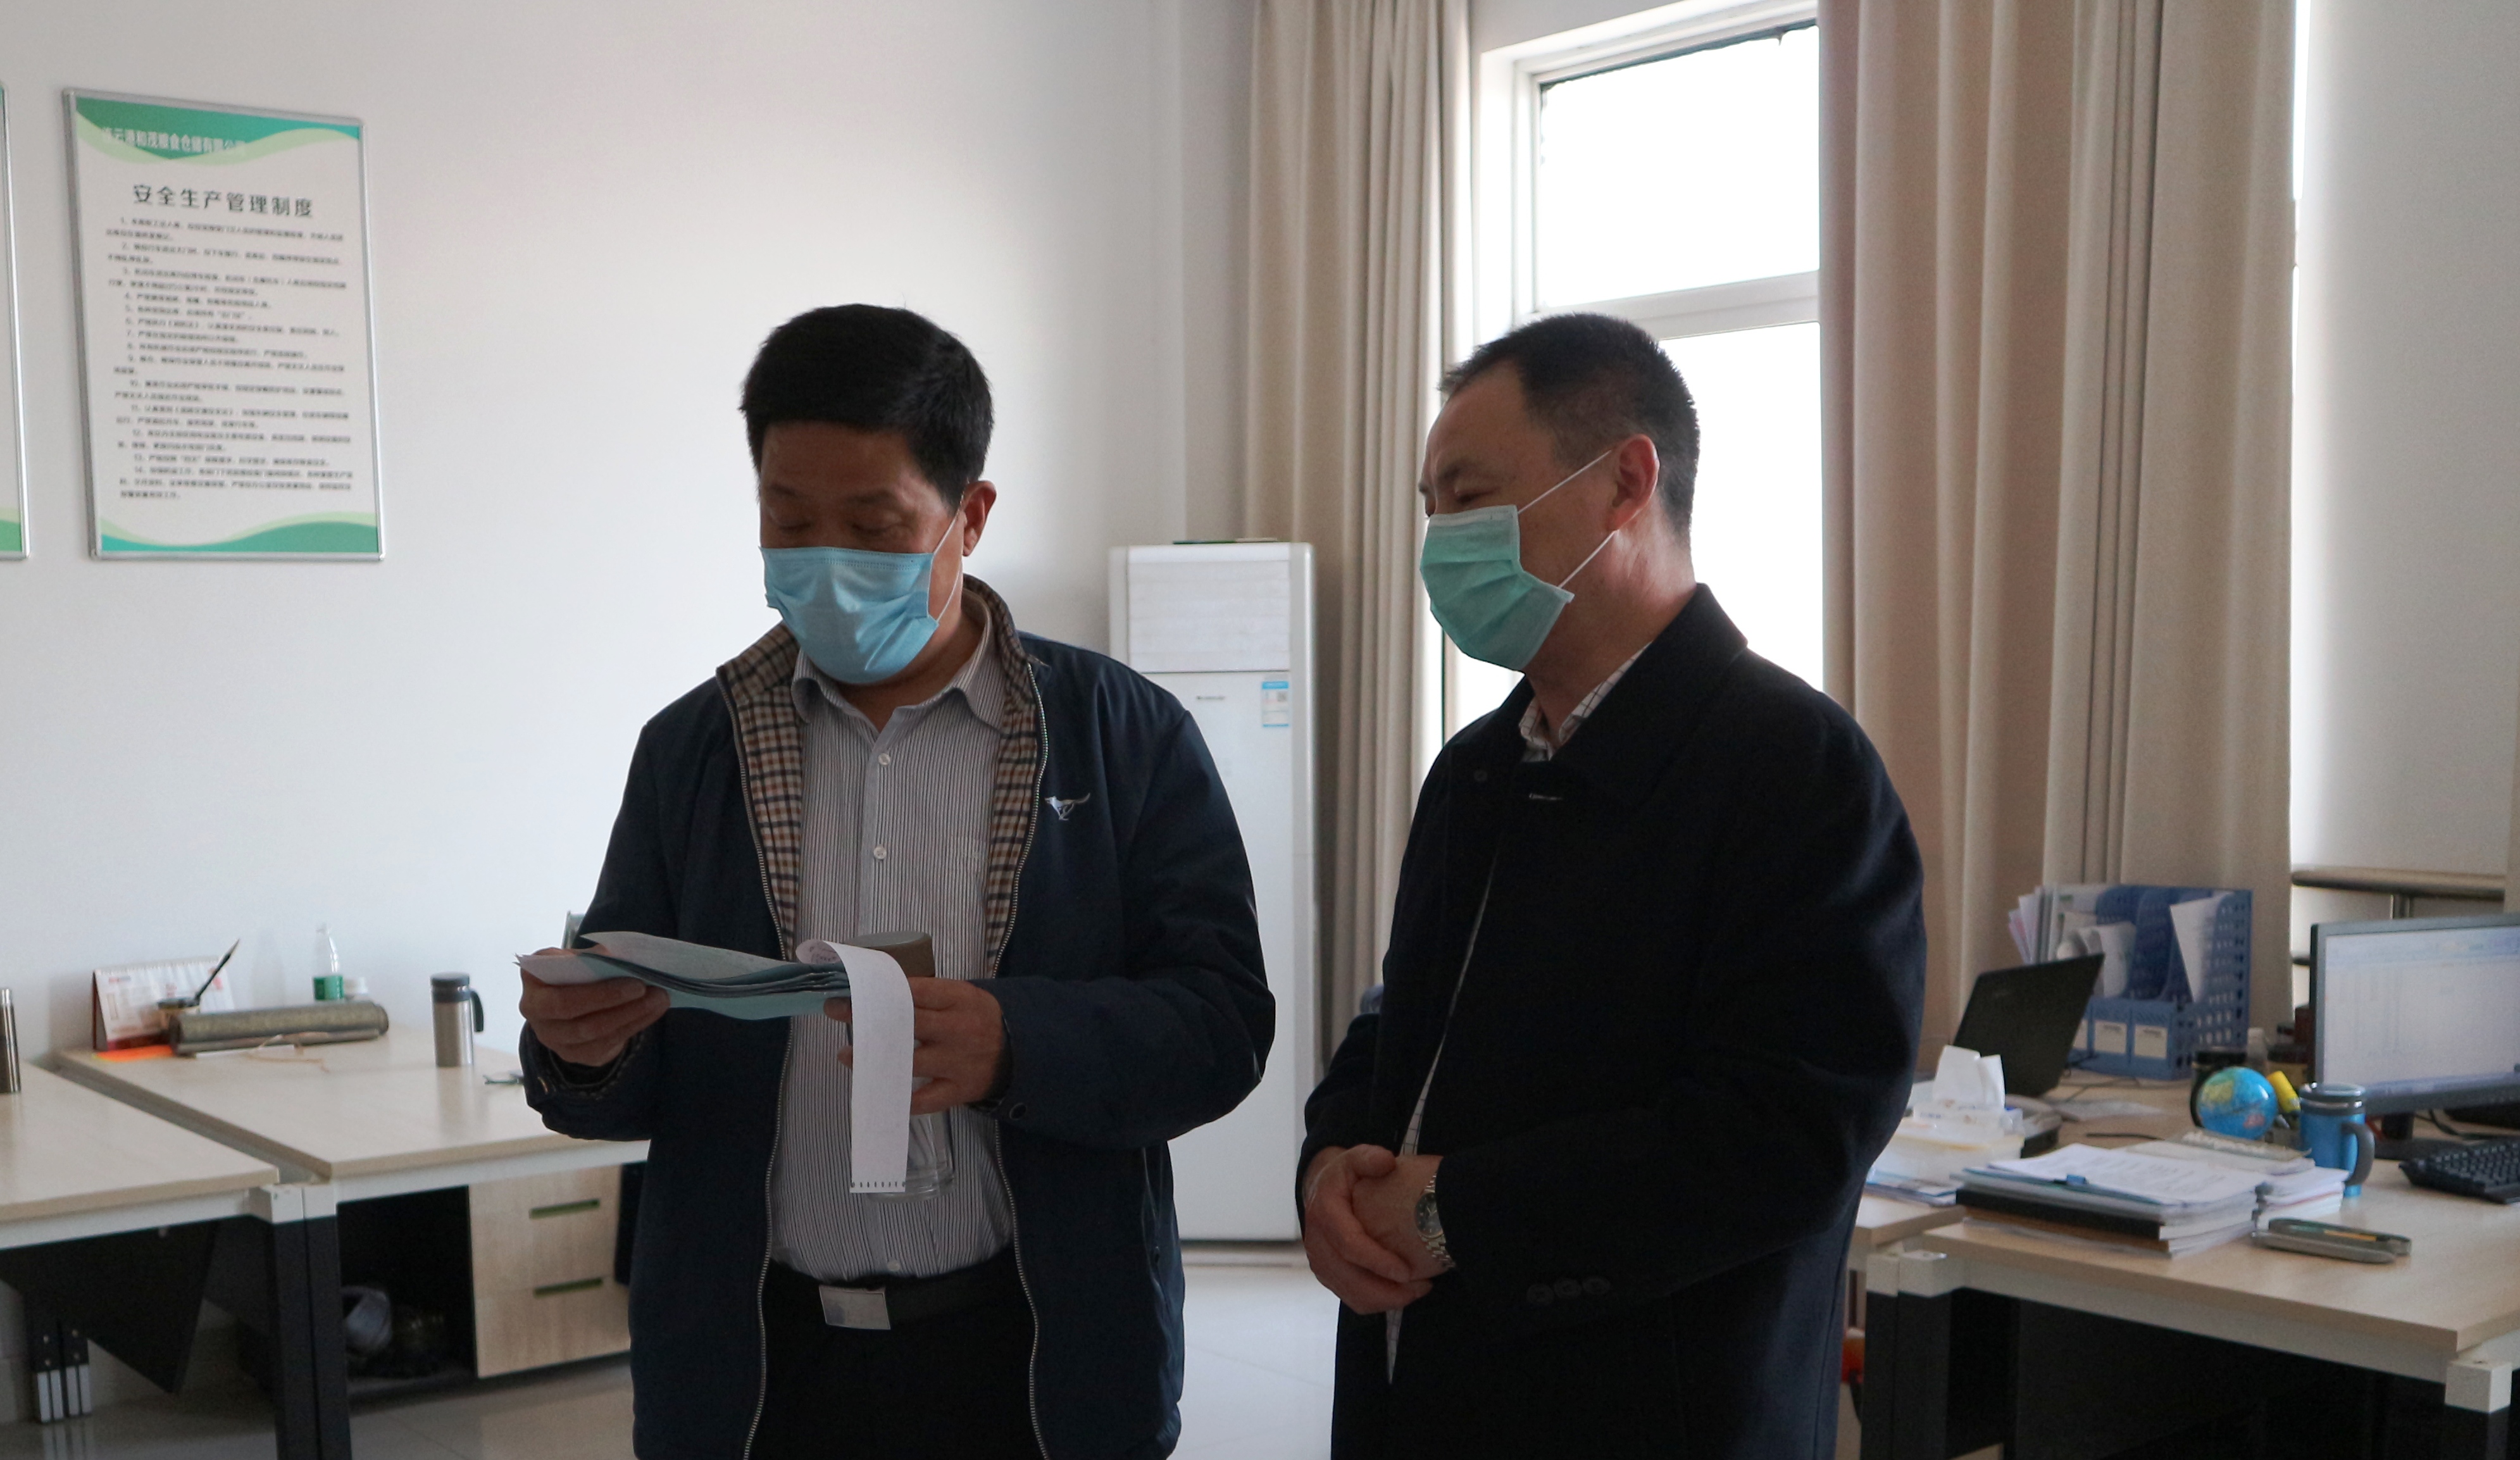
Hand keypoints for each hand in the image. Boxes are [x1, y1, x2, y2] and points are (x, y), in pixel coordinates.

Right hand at [520, 959, 667, 1069]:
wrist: (566, 995)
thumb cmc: (571, 970)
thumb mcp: (575, 957)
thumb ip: (591, 958)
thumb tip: (617, 956)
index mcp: (533, 986)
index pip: (562, 998)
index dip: (600, 994)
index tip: (634, 980)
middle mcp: (536, 1017)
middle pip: (580, 1021)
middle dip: (618, 1005)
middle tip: (651, 990)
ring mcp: (554, 1040)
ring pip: (596, 1035)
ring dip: (633, 1017)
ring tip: (660, 999)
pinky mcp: (575, 1054)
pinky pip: (606, 1045)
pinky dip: (634, 1026)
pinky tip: (651, 1012)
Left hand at [828, 978, 1005, 1114]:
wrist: (1019, 1052)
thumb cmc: (978, 1019)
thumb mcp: (962, 996)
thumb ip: (928, 995)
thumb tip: (878, 991)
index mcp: (959, 999)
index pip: (915, 990)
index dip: (881, 990)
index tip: (851, 988)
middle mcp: (958, 1029)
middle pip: (908, 1022)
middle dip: (869, 1017)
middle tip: (838, 1011)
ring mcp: (958, 1062)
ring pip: (910, 1062)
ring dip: (874, 1059)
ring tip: (848, 1055)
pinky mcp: (958, 1090)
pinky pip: (925, 1100)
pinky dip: (901, 1098)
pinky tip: (880, 1091)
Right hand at [1301, 1145, 1434, 1313]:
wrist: (1320, 1190)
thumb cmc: (1345, 1175)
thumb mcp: (1354, 1158)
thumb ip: (1368, 1158)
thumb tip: (1386, 1161)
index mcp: (1324, 1214)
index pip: (1349, 1244)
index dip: (1377, 1261)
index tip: (1407, 1270)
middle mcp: (1317, 1243)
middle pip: (1350, 1279)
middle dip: (1387, 1290)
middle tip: (1423, 1288)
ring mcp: (1320, 1263)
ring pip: (1351, 1294)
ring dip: (1386, 1300)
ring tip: (1418, 1292)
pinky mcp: (1327, 1276)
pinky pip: (1351, 1299)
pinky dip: (1377, 1303)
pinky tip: (1402, 1294)